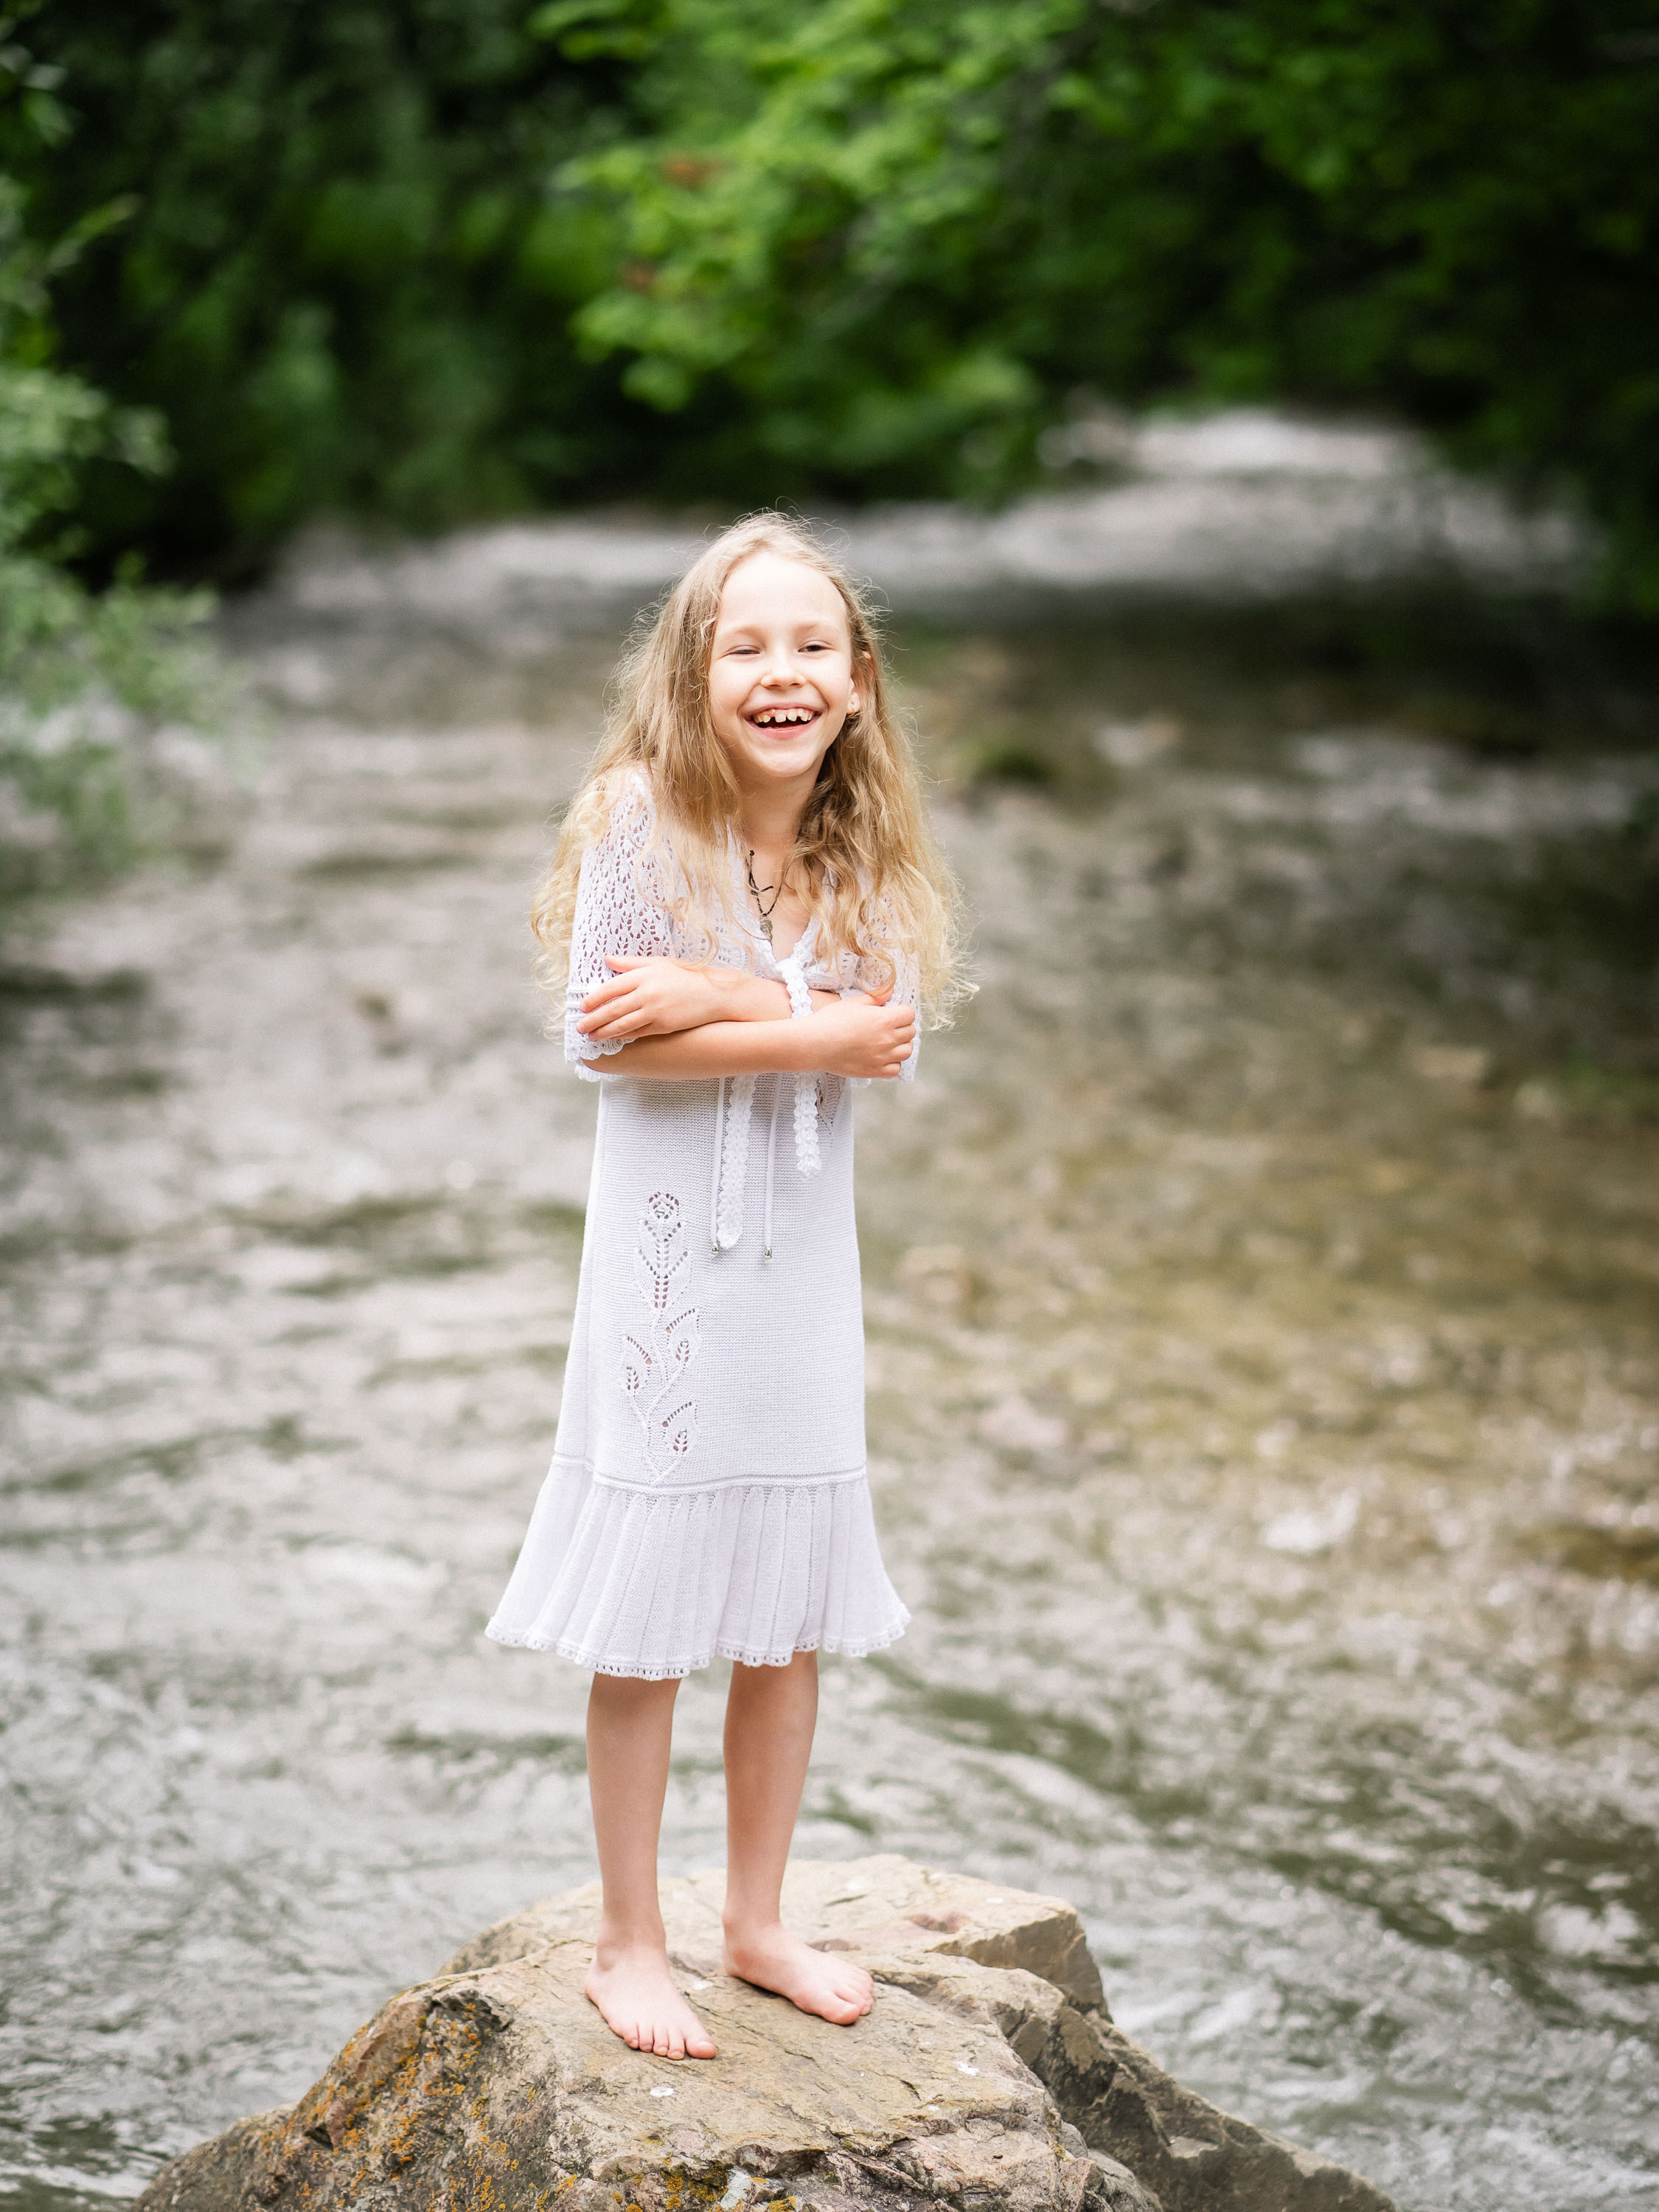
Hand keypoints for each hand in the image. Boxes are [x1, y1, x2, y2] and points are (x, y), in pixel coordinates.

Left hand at [576, 956, 722, 1042]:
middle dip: (594, 1019)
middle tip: (580, 1026)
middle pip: (613, 1008)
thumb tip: (606, 960)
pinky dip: (623, 1036)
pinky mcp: (663, 1025)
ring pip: (622, 1024)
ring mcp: (655, 1011)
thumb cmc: (685, 976)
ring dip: (604, 1031)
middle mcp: (647, 993)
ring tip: (591, 1036)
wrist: (713, 993)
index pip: (611, 987)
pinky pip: (638, 1032)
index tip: (582, 1006)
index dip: (594, 998)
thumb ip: (630, 963)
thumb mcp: (658, 963)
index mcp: (644, 975)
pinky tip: (614, 1039)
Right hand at [811, 994, 915, 1078]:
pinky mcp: (875, 1071)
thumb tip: (890, 991)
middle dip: (903, 1027)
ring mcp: (882, 1057)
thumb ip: (875, 997)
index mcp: (884, 1019)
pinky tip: (883, 1056)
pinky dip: (893, 1063)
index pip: (909, 1014)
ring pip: (907, 1051)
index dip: (902, 1012)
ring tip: (889, 1041)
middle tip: (890, 1026)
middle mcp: (887, 1039)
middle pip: (910, 1032)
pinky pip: (896, 1069)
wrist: (814, 1044)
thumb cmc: (831, 1021)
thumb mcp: (854, 1003)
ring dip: (901, 1045)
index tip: (894, 1013)